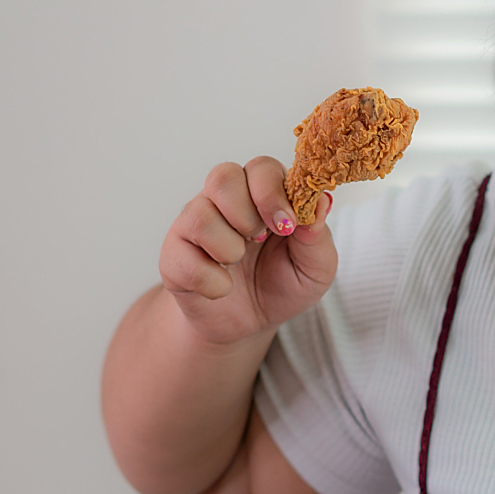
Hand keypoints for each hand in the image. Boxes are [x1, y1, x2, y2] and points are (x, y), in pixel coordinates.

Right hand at [157, 157, 336, 345]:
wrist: (249, 325)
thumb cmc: (283, 285)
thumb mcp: (316, 268)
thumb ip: (319, 236)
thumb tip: (320, 203)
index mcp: (263, 194)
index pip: (262, 168)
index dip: (272, 193)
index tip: (286, 227)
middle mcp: (225, 200)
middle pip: (223, 176)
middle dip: (247, 214)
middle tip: (259, 241)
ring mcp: (194, 224)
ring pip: (200, 215)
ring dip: (228, 248)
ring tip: (237, 263)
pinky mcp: (173, 255)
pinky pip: (184, 258)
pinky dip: (212, 282)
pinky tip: (222, 287)